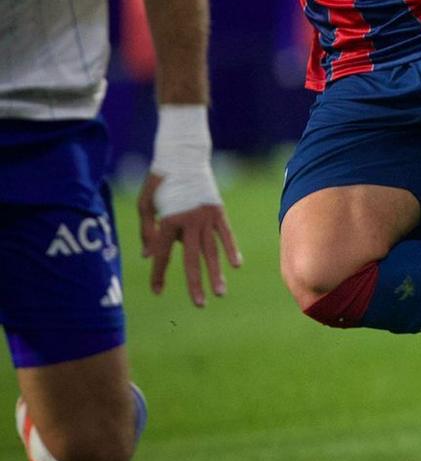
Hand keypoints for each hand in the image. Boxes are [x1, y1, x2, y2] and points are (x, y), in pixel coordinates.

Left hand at [138, 174, 240, 307]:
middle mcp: (189, 222)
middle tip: (199, 304)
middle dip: (194, 283)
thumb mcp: (144, 204)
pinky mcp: (219, 211)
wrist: (183, 156)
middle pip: (191, 259)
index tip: (157, 292)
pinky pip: (226, 234)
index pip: (161, 254)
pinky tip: (236, 265)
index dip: (158, 274)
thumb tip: (146, 256)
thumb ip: (146, 231)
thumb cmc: (160, 181)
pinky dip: (232, 249)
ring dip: (215, 273)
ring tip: (219, 293)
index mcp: (168, 220)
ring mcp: (206, 217)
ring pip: (212, 251)